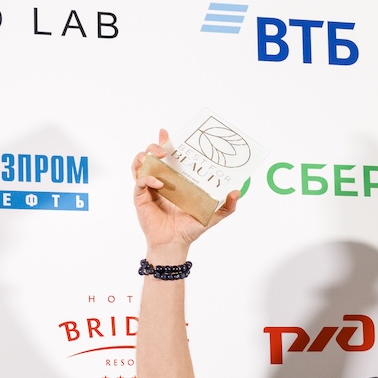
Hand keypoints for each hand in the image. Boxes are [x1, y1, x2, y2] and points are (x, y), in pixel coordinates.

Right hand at [131, 129, 237, 256]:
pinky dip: (148, 178)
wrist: (175, 244)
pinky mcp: (141, 197)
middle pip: (150, 156)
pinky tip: (160, 183)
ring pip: (139, 164)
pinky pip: (140, 181)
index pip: (167, 157)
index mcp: (174, 180)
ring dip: (146, 157)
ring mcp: (149, 188)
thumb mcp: (213, 215)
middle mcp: (160, 181)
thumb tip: (237, 190)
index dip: (165, 143)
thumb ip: (226, 205)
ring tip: (159, 158)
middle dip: (154, 146)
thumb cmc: (190, 228)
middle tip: (165, 148)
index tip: (167, 133)